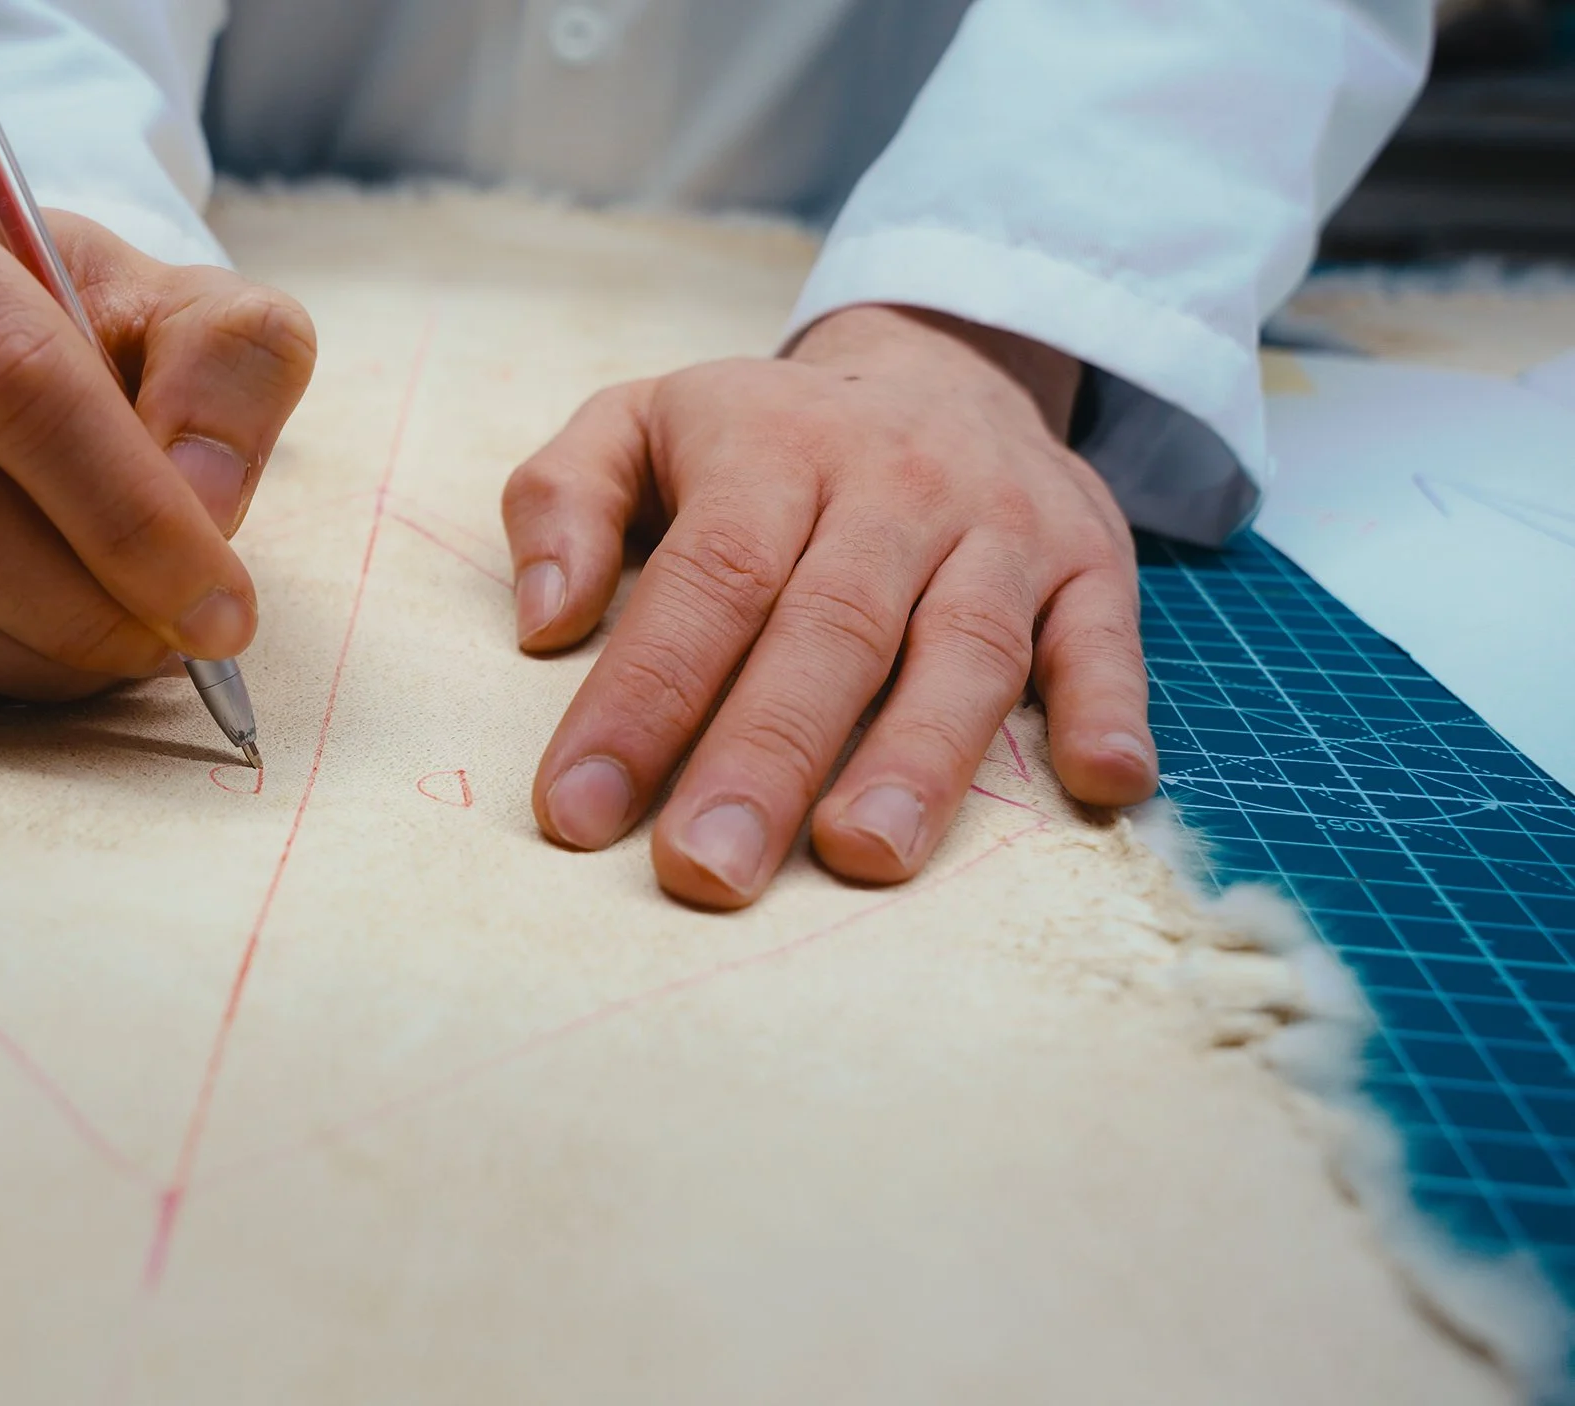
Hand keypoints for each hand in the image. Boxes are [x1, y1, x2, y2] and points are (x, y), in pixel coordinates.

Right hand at [0, 159, 316, 702]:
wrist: (4, 351)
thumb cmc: (106, 334)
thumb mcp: (204, 317)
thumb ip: (232, 378)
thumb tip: (201, 501)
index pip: (10, 381)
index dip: (126, 513)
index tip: (219, 608)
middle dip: (76, 603)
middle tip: (173, 649)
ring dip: (23, 655)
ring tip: (122, 652)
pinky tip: (41, 651)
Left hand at [502, 305, 1157, 908]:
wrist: (942, 365)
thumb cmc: (762, 437)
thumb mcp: (638, 422)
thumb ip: (563, 500)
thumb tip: (542, 622)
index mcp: (772, 450)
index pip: (705, 583)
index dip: (641, 700)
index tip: (579, 811)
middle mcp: (894, 486)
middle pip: (828, 629)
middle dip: (764, 757)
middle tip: (706, 868)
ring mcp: (1001, 527)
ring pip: (963, 645)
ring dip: (919, 757)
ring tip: (865, 856)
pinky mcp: (1092, 564)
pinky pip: (1109, 638)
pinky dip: (1110, 710)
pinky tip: (1100, 786)